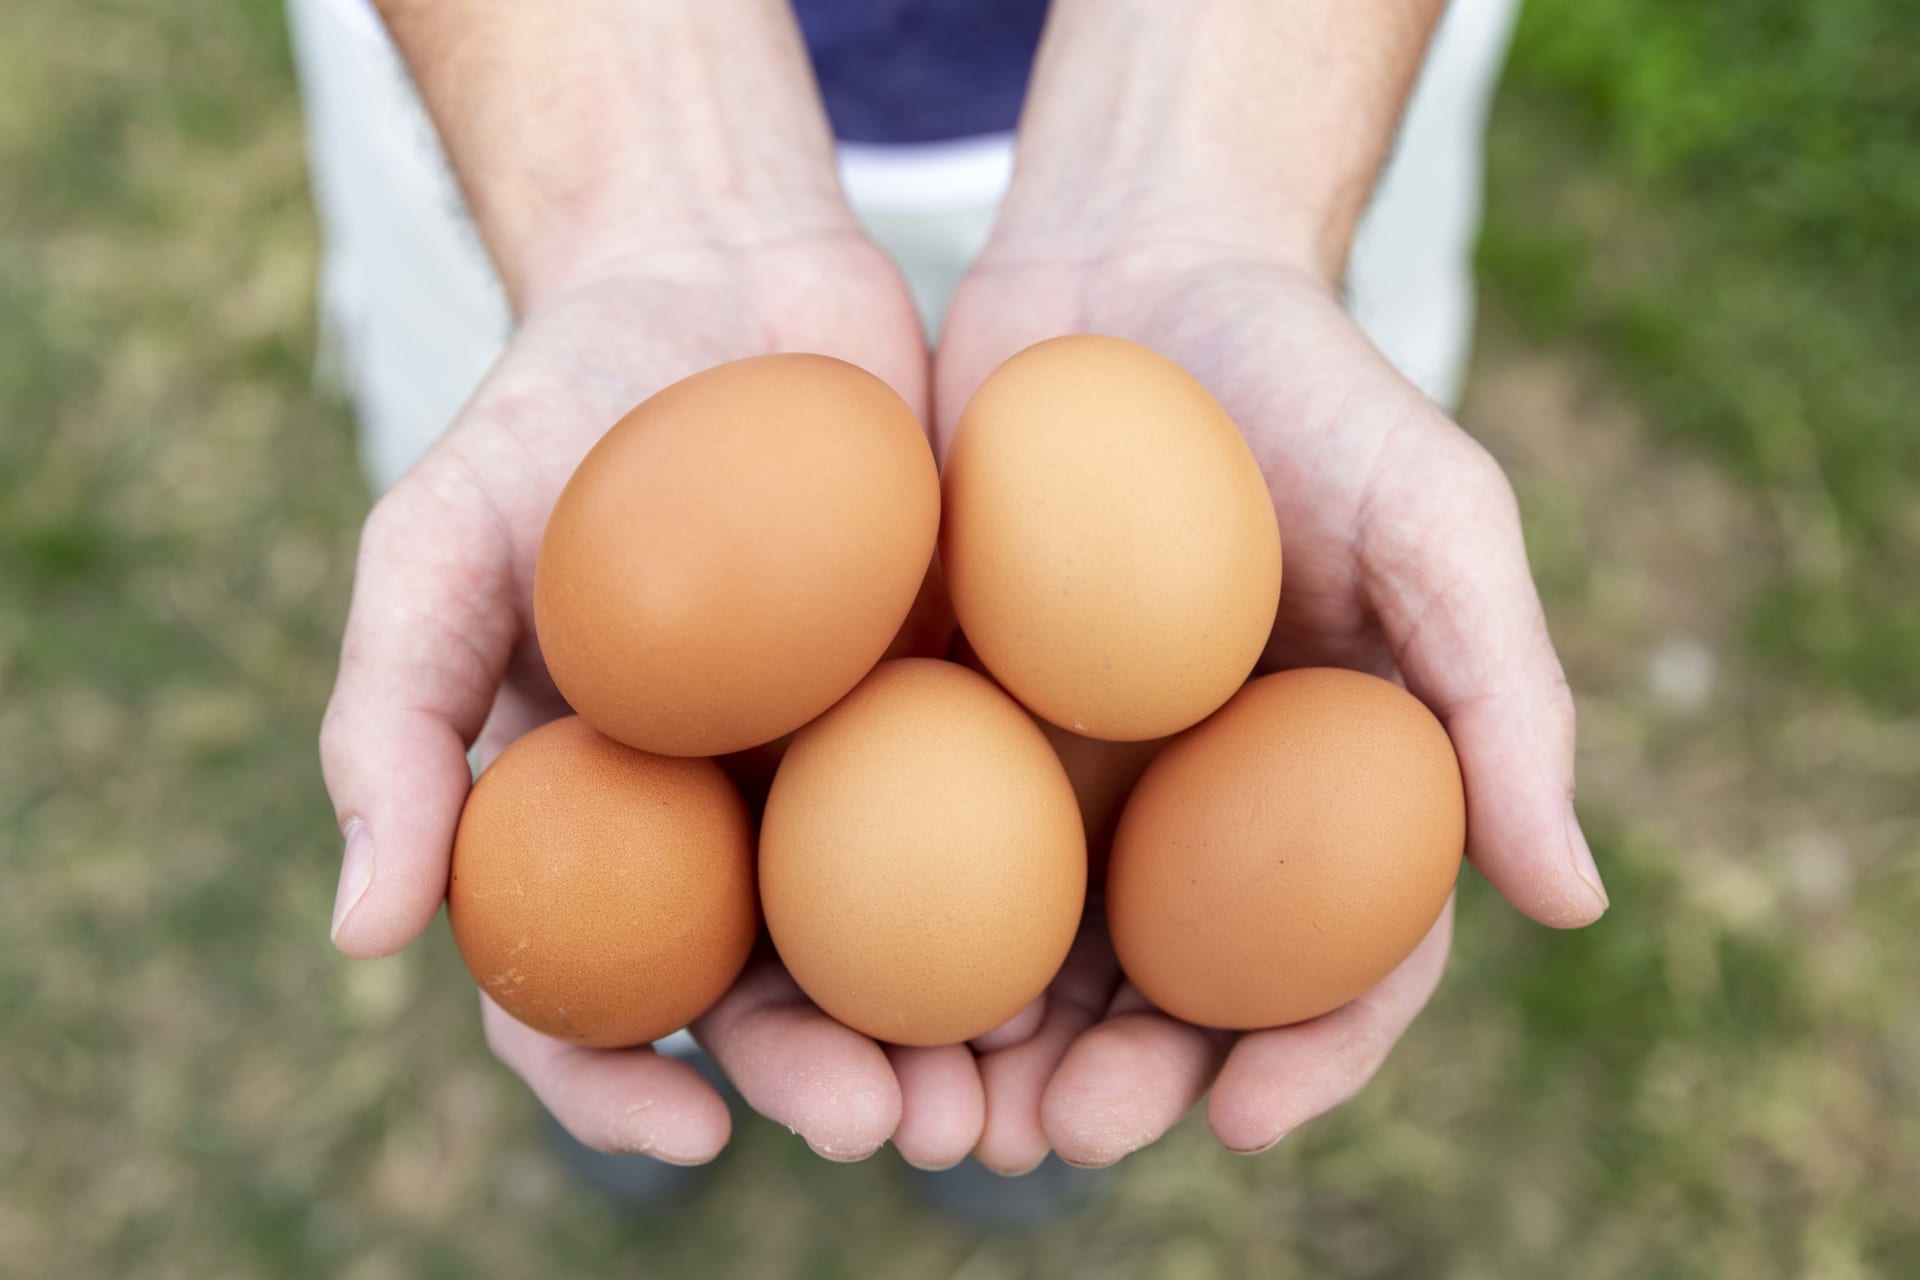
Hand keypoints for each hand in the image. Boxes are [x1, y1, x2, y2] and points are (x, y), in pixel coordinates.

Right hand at [319, 235, 993, 1169]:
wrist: (717, 276)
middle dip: (829, 1083)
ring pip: (902, 939)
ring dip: (955, 1036)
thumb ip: (388, 724)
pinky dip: (1044, 896)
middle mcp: (725, 819)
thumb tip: (364, 936)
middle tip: (898, 1128)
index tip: (694, 1132)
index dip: (623, 1087)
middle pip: (771, 997)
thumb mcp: (435, 546)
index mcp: (596, 819)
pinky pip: (1009, 812)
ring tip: (1011, 1091)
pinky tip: (1095, 948)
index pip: (587, 994)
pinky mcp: (964, 700)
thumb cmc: (553, 411)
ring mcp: (853, 766)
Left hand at [934, 237, 1609, 1169]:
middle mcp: (1192, 806)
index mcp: (1322, 789)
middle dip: (1116, 1087)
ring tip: (934, 1106)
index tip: (1246, 1122)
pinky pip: (898, 845)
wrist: (1127, 262)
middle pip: (1162, 995)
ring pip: (1022, 955)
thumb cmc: (1306, 384)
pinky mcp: (936, 717)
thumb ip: (1505, 695)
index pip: (1334, 962)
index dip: (1306, 1058)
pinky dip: (875, 931)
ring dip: (983, 1054)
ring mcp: (1057, 769)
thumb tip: (1575, 901)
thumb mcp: (1436, 514)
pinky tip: (832, 982)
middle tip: (1054, 1133)